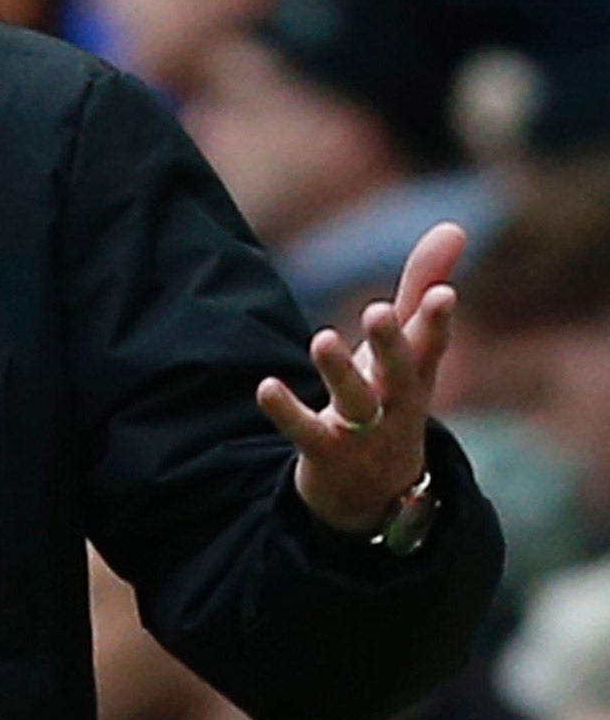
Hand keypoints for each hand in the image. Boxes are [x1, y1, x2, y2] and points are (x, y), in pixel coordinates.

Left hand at [256, 222, 462, 533]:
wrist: (375, 493)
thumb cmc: (391, 397)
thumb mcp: (407, 347)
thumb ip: (421, 287)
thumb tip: (453, 226)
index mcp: (417, 373)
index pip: (432, 344)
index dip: (437, 319)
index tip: (443, 292)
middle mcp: (396, 402)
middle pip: (398, 372)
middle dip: (390, 343)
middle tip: (376, 310)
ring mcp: (364, 432)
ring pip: (355, 402)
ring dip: (339, 371)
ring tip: (321, 338)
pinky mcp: (326, 453)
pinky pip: (307, 432)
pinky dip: (287, 411)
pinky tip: (266, 386)